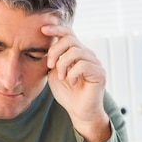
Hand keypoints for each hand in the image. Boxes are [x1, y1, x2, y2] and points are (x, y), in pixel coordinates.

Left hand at [42, 24, 110, 141]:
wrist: (79, 112)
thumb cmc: (67, 93)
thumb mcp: (55, 73)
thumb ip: (53, 60)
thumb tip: (48, 47)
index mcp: (77, 53)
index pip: (69, 33)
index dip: (56, 29)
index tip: (42, 29)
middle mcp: (88, 55)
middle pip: (70, 40)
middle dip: (55, 51)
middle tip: (49, 65)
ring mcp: (95, 63)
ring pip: (75, 51)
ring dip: (63, 64)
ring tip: (61, 77)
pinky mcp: (99, 73)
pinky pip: (83, 65)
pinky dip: (72, 73)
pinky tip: (71, 82)